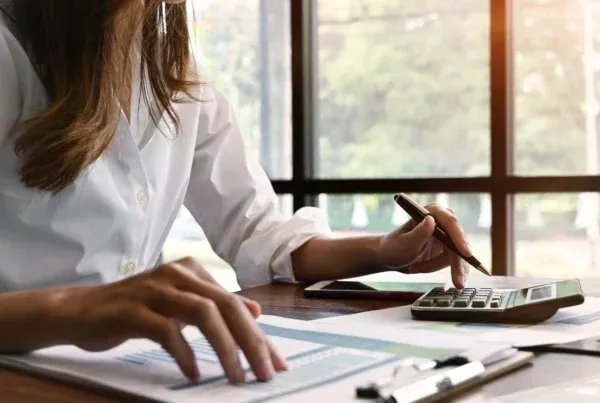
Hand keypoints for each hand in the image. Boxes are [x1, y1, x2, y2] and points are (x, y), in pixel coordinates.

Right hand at [60, 257, 287, 382]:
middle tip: (264, 373)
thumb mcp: (180, 304)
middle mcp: (177, 274)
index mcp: (192, 272)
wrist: (79, 310)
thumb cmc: (135, 309)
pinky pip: (166, 330)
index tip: (275, 363)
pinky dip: (184, 353)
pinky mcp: (132, 309)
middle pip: (225, 306)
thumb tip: (254, 311)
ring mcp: (154, 289)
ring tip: (236, 376)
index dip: (259, 335)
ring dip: (224, 348)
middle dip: (250, 341)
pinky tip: (193, 373)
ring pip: (202, 313)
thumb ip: (215, 305)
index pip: (235, 304)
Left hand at [378, 203, 471, 287]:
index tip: (466, 253)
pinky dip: (438, 268)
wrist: (390, 256)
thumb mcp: (405, 243)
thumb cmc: (394, 247)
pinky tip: (421, 268)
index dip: (460, 238)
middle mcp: (442, 221)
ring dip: (436, 266)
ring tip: (415, 268)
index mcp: (432, 212)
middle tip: (458, 283)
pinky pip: (453, 261)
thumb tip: (431, 220)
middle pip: (458, 242)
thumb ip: (419, 233)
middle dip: (456, 264)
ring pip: (457, 255)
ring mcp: (447, 234)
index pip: (451, 223)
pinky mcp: (448, 247)